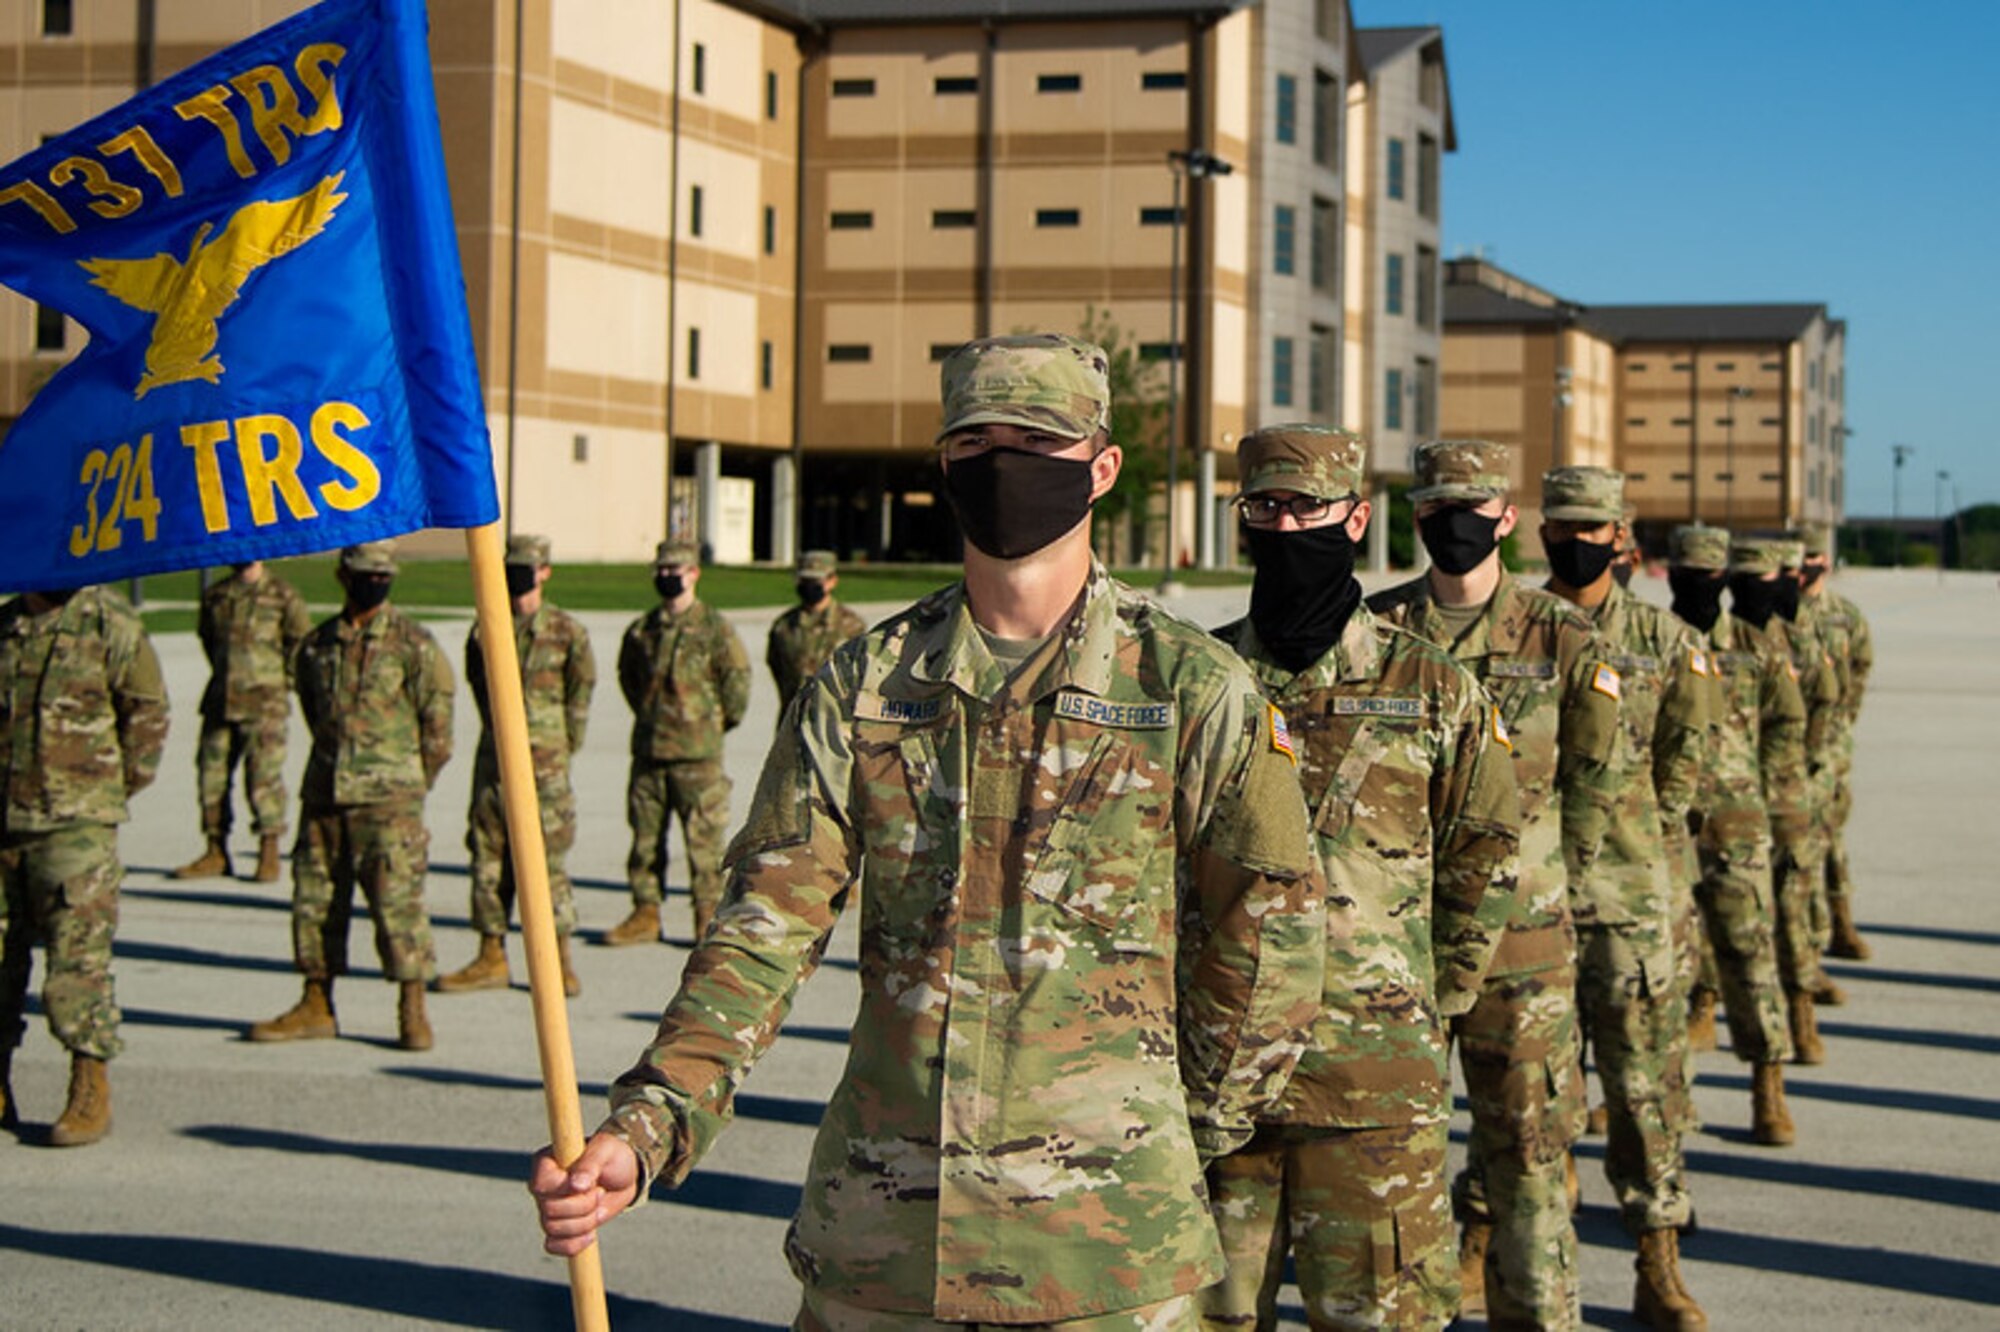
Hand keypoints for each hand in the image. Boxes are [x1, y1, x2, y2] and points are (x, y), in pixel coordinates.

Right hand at [528, 1133, 641, 1256]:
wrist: (623, 1177)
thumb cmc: (612, 1156)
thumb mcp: (606, 1151)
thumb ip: (590, 1164)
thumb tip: (576, 1185)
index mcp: (547, 1163)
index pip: (541, 1184)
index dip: (565, 1189)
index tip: (589, 1184)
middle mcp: (543, 1187)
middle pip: (550, 1210)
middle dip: (583, 1206)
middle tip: (600, 1193)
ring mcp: (548, 1209)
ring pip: (553, 1229)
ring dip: (584, 1223)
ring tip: (600, 1208)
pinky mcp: (558, 1228)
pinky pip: (553, 1245)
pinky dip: (574, 1244)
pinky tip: (591, 1234)